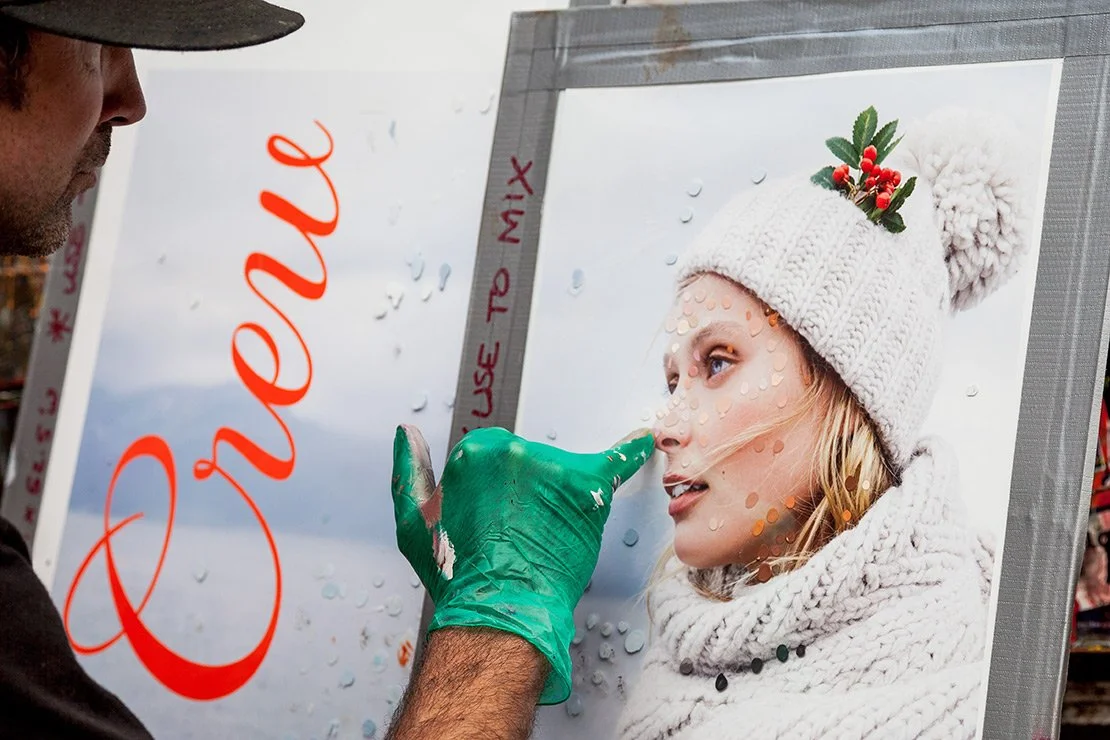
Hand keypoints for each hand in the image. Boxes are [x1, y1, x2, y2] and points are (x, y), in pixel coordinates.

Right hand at [391, 425, 653, 704]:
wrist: (499, 609)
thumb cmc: (459, 575)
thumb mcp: (412, 524)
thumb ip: (408, 470)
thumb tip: (408, 432)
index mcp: (472, 453)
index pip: (494, 461)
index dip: (495, 497)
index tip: (493, 523)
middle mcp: (512, 450)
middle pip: (529, 464)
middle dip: (526, 496)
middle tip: (517, 535)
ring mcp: (551, 466)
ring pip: (561, 477)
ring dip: (557, 503)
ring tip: (543, 539)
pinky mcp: (586, 486)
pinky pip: (615, 461)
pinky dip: (631, 452)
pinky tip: (645, 441)